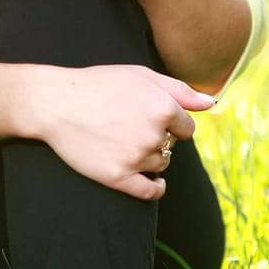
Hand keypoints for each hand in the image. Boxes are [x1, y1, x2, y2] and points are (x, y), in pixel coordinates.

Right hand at [26, 62, 218, 200]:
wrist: (55, 103)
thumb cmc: (99, 84)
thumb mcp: (141, 76)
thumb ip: (181, 90)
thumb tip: (212, 103)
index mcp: (163, 107)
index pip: (186, 128)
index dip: (171, 123)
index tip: (149, 117)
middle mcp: (154, 134)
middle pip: (172, 146)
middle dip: (158, 138)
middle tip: (130, 126)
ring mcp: (136, 158)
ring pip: (160, 165)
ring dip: (150, 157)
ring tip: (125, 142)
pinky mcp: (117, 177)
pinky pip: (149, 192)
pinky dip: (155, 188)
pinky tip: (152, 182)